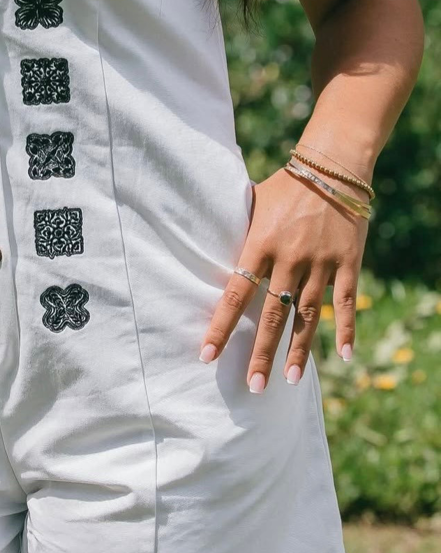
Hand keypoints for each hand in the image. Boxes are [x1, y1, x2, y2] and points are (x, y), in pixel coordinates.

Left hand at [199, 165, 368, 390]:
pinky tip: (345, 356)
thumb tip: (204, 245)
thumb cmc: (284, 186)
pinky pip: (345, 302)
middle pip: (270, 315)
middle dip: (261, 353)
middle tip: (253, 385)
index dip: (220, 326)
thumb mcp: (251, 204)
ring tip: (291, 380)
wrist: (330, 167)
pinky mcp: (347, 263)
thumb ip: (234, 231)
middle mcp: (288, 258)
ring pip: (307, 315)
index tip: (207, 355)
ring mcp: (320, 263)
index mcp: (259, 244)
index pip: (235, 294)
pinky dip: (346, 328)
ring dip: (299, 350)